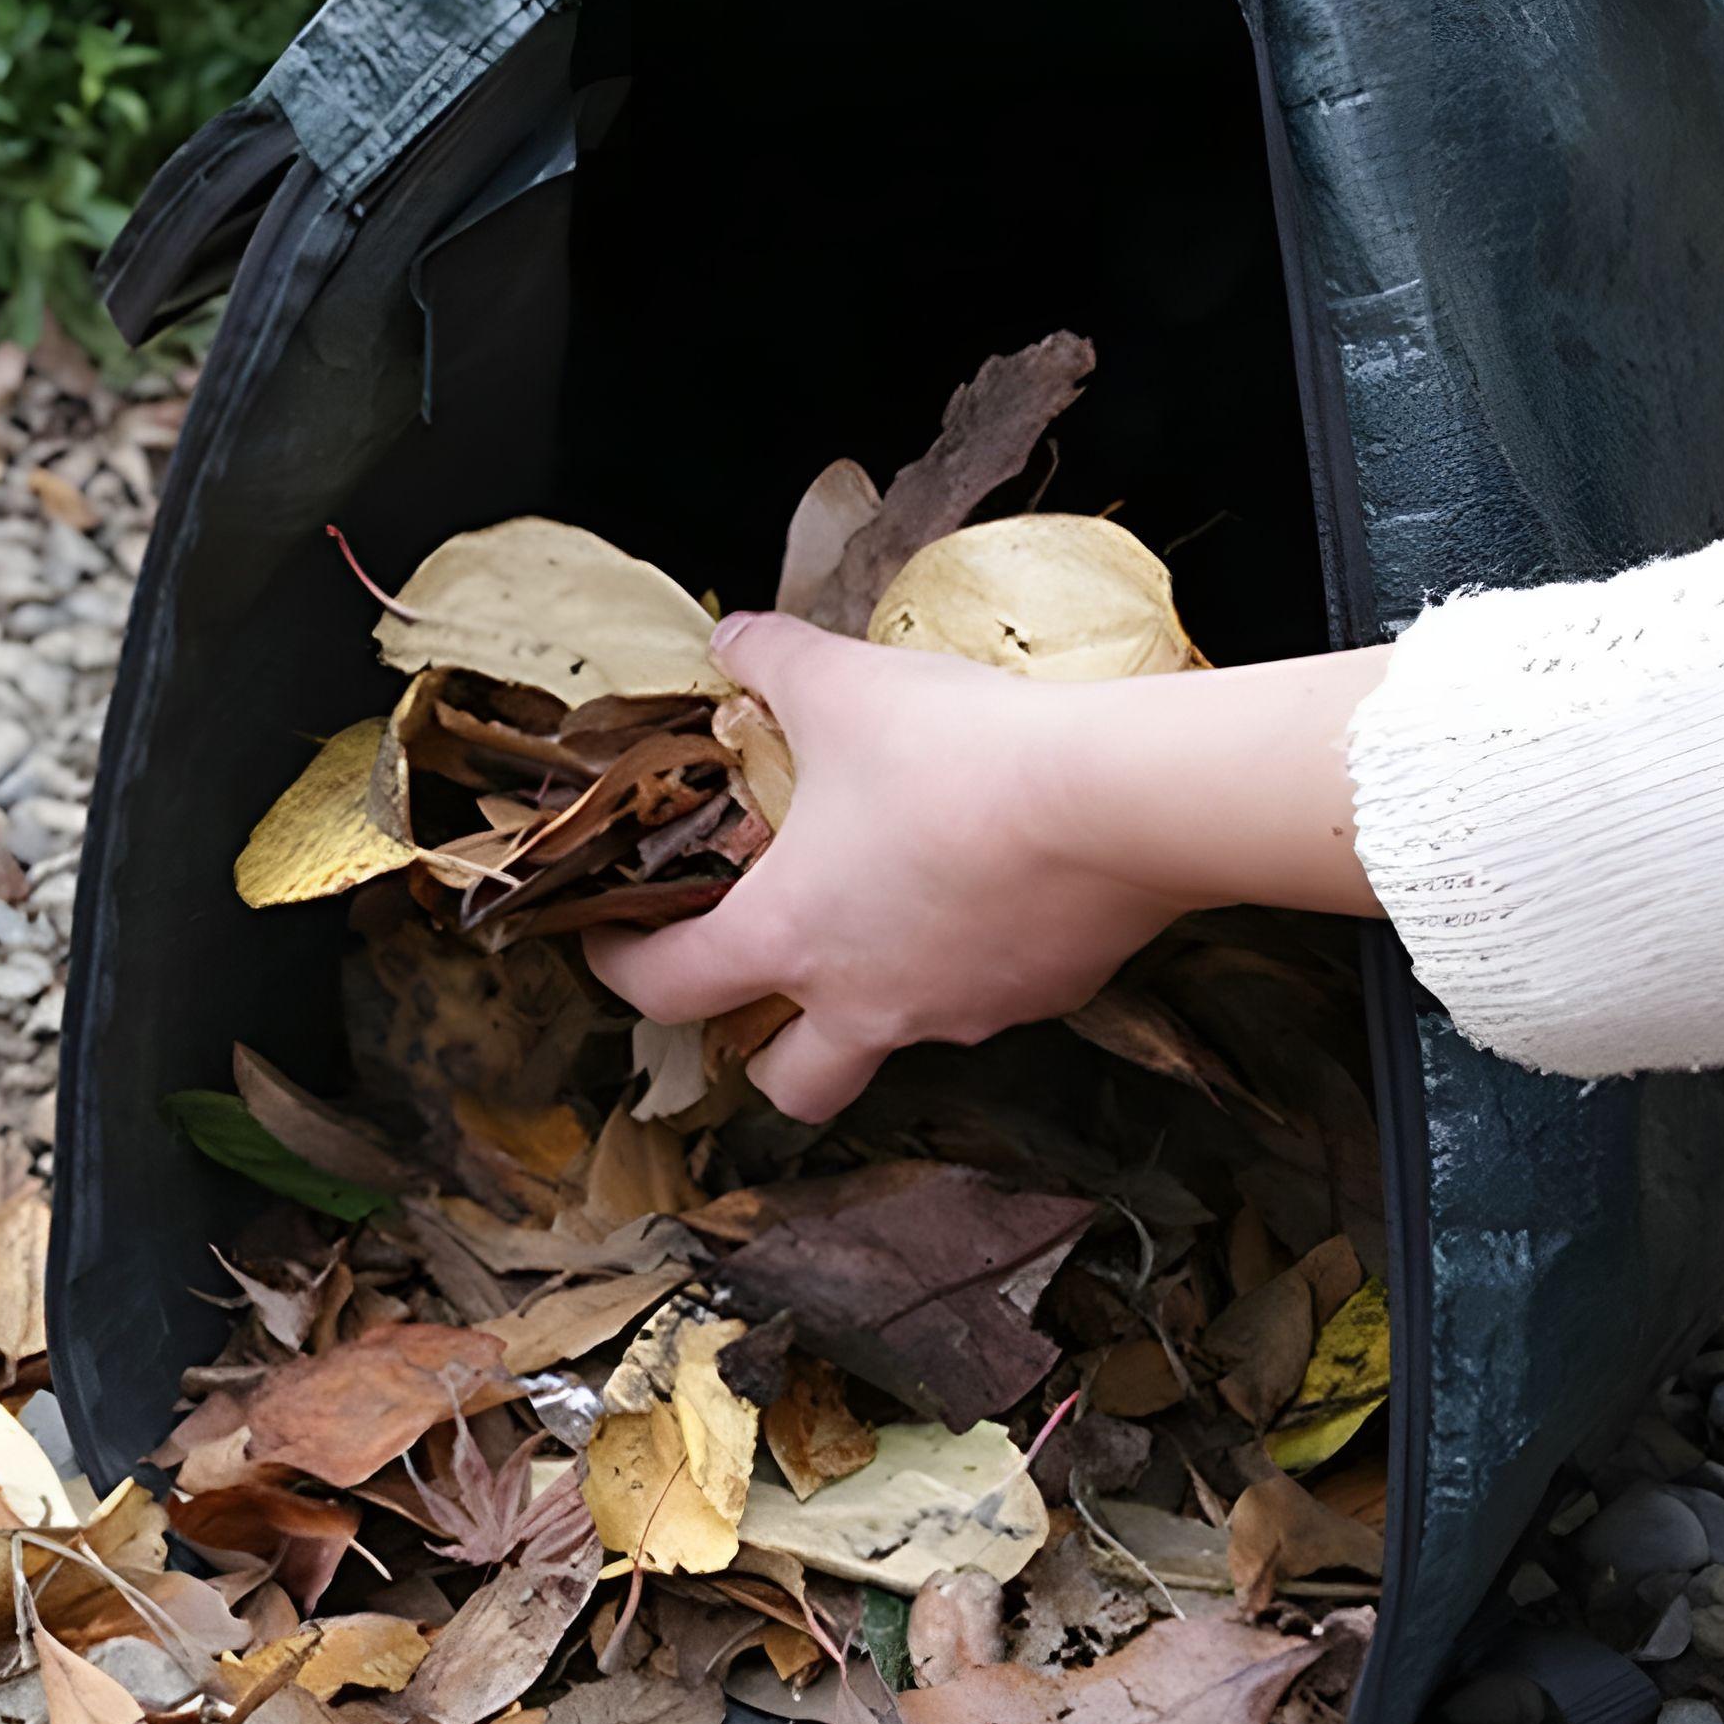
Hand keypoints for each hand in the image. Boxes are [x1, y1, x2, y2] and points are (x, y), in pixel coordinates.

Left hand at [583, 614, 1386, 1121]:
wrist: (1114, 799)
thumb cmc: (957, 751)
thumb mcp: (840, 682)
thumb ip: (770, 661)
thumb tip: (732, 638)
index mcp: (789, 936)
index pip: (670, 989)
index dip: (620, 971)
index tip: (609, 948)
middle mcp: (864, 1001)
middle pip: (787, 1085)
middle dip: (760, 1056)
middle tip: (760, 994)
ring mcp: (955, 1014)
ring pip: (891, 1046)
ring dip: (871, 1008)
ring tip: (883, 927)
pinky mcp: (1038, 999)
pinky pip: (984, 1003)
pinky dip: (966, 968)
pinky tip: (984, 895)